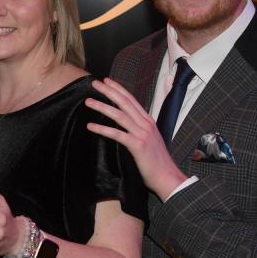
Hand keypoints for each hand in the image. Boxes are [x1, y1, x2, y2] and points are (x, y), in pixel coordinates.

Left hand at [84, 78, 187, 200]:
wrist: (167, 176)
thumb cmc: (157, 161)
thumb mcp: (149, 139)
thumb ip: (139, 129)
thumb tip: (127, 124)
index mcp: (148, 121)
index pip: (131, 99)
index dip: (118, 89)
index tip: (107, 81)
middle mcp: (145, 124)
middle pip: (124, 102)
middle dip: (108, 91)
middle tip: (94, 83)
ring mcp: (142, 134)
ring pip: (119, 115)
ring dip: (102, 106)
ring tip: (88, 101)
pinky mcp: (137, 145)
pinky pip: (116, 134)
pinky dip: (102, 129)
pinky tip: (90, 125)